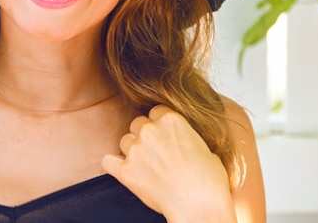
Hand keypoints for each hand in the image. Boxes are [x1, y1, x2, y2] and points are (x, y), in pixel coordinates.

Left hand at [102, 105, 235, 222]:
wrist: (199, 207)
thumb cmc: (209, 181)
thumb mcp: (205, 148)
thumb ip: (186, 137)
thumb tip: (182, 142)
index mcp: (171, 120)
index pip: (155, 111)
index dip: (160, 124)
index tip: (165, 137)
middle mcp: (150, 130)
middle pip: (138, 123)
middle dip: (145, 136)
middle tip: (156, 153)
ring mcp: (136, 150)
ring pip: (125, 140)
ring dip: (132, 150)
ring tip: (147, 166)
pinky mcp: (125, 171)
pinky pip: (108, 160)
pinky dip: (114, 165)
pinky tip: (125, 171)